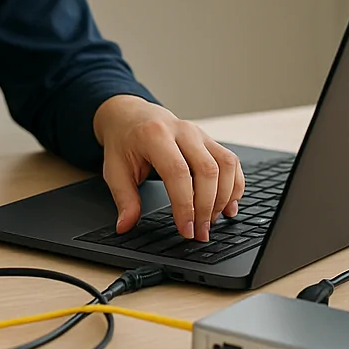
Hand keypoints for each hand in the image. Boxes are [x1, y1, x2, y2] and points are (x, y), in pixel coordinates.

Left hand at [93, 95, 244, 241]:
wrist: (132, 115)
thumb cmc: (124, 141)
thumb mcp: (114, 169)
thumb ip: (124, 199)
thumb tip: (125, 226)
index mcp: (155, 136)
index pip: (178, 172)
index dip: (185, 205)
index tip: (187, 230)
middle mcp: (182, 131)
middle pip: (207, 170)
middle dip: (207, 207)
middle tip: (200, 233)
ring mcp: (199, 134)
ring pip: (225, 165)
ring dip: (223, 198)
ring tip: (212, 221)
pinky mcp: (209, 140)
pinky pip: (231, 162)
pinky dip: (234, 185)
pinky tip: (228, 205)